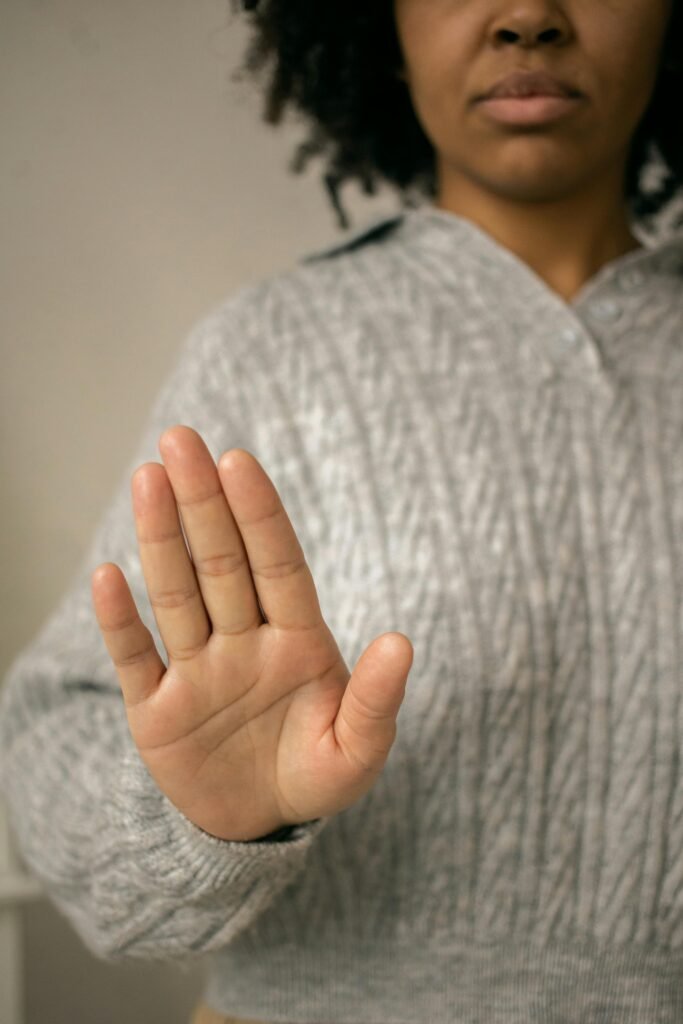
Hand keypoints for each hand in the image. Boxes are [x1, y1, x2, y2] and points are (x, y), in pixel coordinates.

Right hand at [91, 426, 413, 840]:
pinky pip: (135, 658)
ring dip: (161, 540)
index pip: (277, 565)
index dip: (259, 515)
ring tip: (149, 479)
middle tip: (180, 440)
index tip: (239, 462)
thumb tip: (402, 642)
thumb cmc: (315, 775)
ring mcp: (197, 671)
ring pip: (176, 595)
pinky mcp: (156, 710)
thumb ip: (376, 699)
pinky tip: (109, 576)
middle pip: (221, 563)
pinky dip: (120, 622)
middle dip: (203, 503)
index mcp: (297, 642)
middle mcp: (243, 642)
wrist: (259, 826)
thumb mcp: (357, 750)